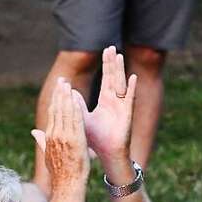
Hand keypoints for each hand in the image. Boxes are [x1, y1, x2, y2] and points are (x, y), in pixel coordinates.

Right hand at [31, 77, 89, 190]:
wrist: (67, 185)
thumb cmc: (60, 173)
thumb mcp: (48, 155)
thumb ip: (41, 141)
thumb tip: (33, 131)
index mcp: (49, 136)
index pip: (52, 113)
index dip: (55, 99)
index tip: (57, 88)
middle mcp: (55, 134)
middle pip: (57, 109)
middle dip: (59, 93)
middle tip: (62, 79)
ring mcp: (64, 137)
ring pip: (65, 112)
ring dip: (67, 97)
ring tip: (68, 84)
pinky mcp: (75, 140)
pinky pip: (75, 121)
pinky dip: (75, 108)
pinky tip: (76, 98)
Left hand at [83, 46, 136, 162]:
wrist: (105, 154)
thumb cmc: (96, 139)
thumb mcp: (83, 119)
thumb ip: (77, 105)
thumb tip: (68, 91)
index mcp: (106, 102)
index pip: (106, 79)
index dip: (106, 65)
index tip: (105, 50)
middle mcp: (115, 102)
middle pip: (114, 78)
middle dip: (112, 63)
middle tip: (111, 47)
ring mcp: (122, 107)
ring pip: (121, 84)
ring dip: (120, 70)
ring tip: (119, 56)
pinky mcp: (127, 115)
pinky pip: (130, 99)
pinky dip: (131, 88)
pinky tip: (133, 77)